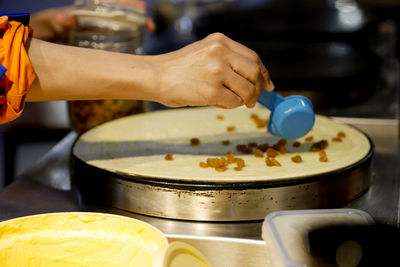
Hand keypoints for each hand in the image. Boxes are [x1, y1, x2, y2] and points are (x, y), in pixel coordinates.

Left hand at [30, 4, 155, 42]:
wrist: (56, 31)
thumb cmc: (57, 21)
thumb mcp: (58, 19)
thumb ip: (62, 18)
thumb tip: (64, 18)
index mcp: (98, 8)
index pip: (118, 3)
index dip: (132, 4)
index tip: (143, 7)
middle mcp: (105, 16)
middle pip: (128, 14)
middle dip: (142, 19)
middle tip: (151, 28)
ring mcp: (107, 27)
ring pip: (128, 27)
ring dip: (139, 32)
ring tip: (144, 41)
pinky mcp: (106, 38)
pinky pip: (121, 38)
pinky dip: (130, 42)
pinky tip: (135, 49)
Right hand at [152, 32, 273, 108]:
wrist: (155, 76)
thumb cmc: (178, 69)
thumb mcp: (204, 53)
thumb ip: (226, 61)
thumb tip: (251, 80)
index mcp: (220, 41)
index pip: (252, 57)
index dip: (263, 73)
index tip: (267, 85)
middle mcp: (221, 53)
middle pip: (254, 73)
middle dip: (257, 89)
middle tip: (252, 99)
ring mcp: (217, 71)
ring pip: (247, 90)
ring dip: (243, 99)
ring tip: (229, 100)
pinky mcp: (212, 90)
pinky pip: (234, 102)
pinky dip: (230, 105)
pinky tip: (216, 101)